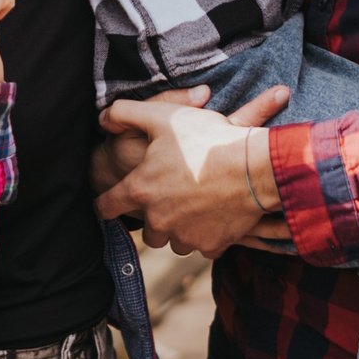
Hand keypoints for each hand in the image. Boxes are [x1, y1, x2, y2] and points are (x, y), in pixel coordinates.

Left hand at [95, 84, 291, 256]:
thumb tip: (102, 119)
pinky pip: (203, 245)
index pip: (107, 206)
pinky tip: (218, 215)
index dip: (104, 203)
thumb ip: (124, 113)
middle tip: (170, 199)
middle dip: (154, 218)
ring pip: (175, 241)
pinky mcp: (211, 245)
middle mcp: (158, 220)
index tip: (107, 204)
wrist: (256, 166)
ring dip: (180, 228)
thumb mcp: (163, 116)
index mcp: (141, 190)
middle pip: (146, 231)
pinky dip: (208, 235)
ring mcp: (186, 236)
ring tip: (196, 207)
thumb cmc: (207, 139)